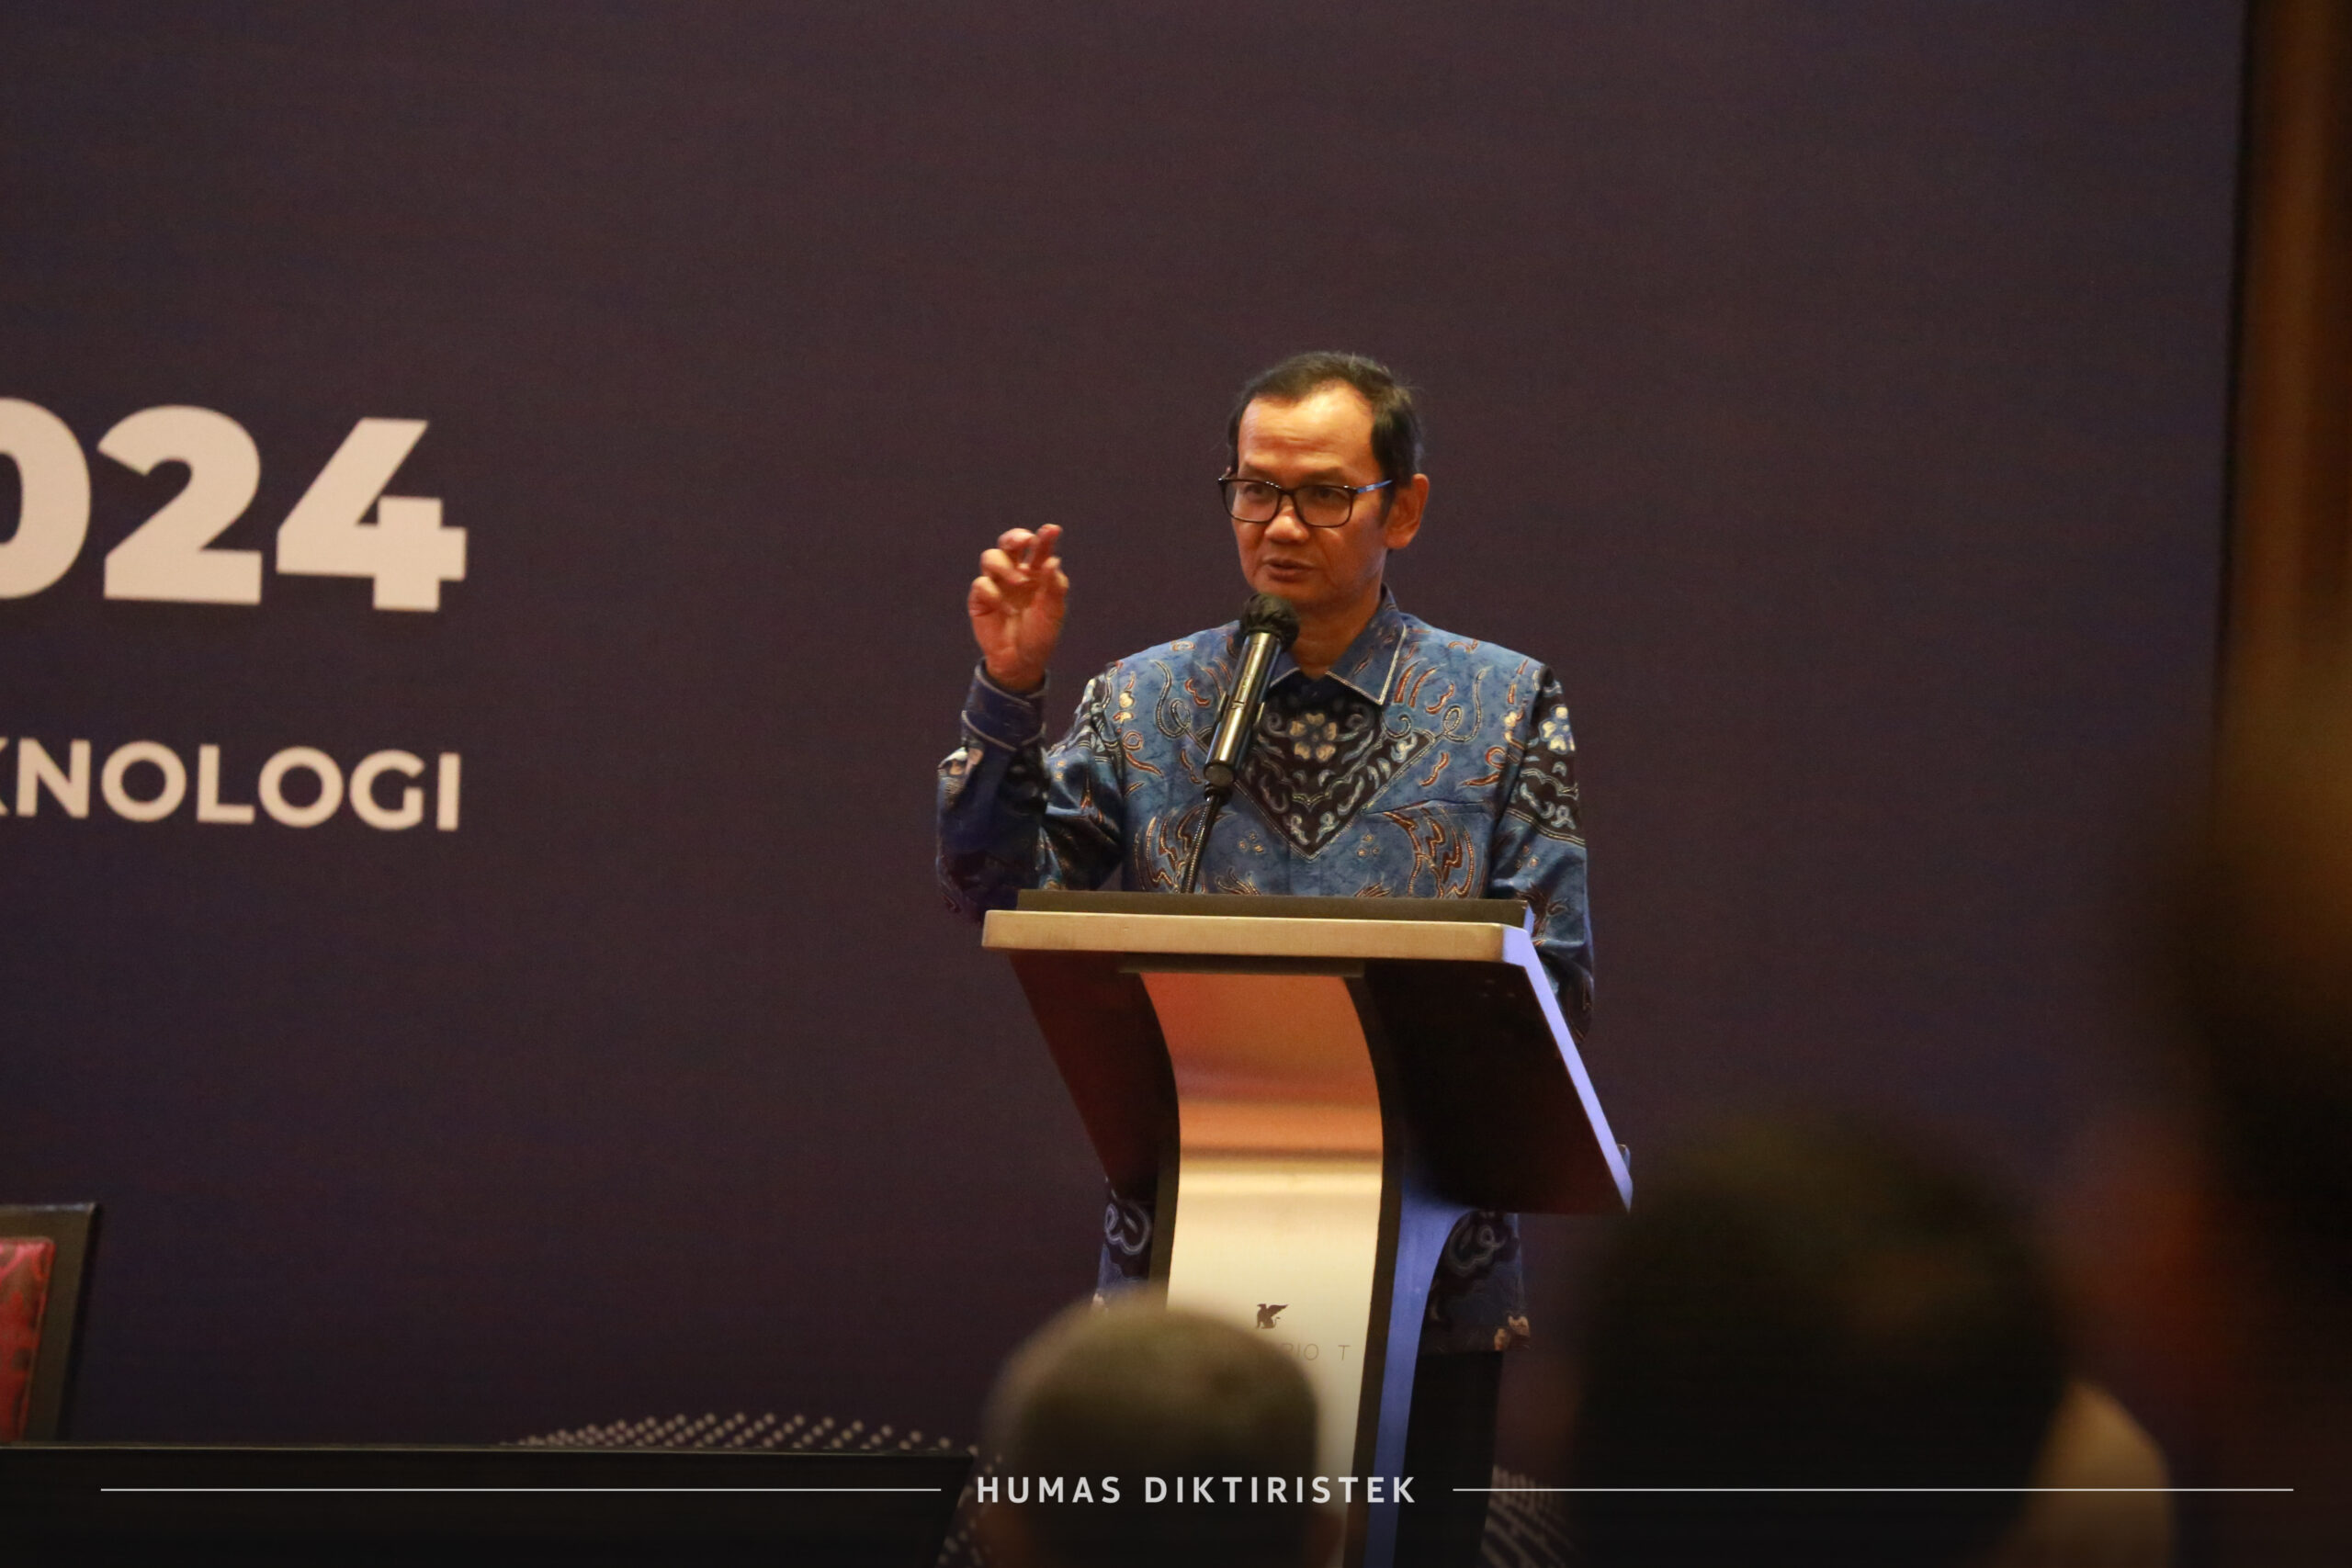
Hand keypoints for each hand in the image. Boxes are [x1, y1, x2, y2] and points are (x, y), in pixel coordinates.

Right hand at [969, 524, 1066, 692]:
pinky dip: (992, 592)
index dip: (1044, 537)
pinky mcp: (980, 599)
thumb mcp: (1053, 613)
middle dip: (1015, 537)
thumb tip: (1054, 560)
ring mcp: (996, 584)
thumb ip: (1054, 587)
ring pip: (991, 557)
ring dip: (1004, 565)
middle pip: (1009, 544)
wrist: (1020, 662)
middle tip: (1025, 541)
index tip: (1052, 530)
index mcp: (1037, 573)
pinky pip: (981, 584)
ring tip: (1019, 583)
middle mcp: (1015, 573)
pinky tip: (1002, 607)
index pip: (1039, 549)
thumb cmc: (1040, 635)